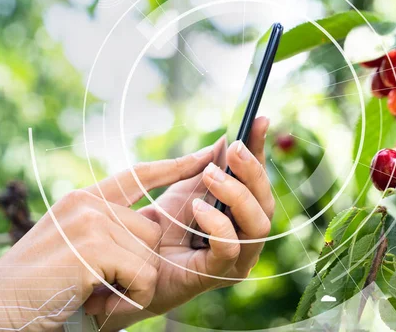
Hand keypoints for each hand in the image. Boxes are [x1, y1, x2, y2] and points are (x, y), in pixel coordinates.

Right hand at [0, 152, 211, 330]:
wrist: (0, 309)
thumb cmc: (40, 286)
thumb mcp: (73, 245)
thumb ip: (107, 228)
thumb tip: (150, 225)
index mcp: (84, 199)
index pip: (139, 175)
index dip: (175, 167)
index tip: (205, 155)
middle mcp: (88, 203)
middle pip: (152, 229)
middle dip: (138, 264)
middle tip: (100, 283)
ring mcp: (90, 222)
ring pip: (150, 253)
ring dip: (131, 283)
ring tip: (95, 292)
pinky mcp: (93, 247)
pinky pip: (142, 274)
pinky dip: (129, 296)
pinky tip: (97, 300)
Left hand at [97, 116, 273, 329]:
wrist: (127, 266)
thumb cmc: (158, 230)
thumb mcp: (185, 189)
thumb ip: (209, 168)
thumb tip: (226, 140)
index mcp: (242, 216)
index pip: (259, 181)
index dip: (261, 151)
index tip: (259, 120)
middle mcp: (247, 238)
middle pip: (267, 203)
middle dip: (252, 173)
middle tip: (233, 149)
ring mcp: (237, 259)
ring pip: (259, 225)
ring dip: (237, 195)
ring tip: (211, 175)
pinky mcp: (217, 274)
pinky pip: (230, 247)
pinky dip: (218, 223)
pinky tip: (198, 208)